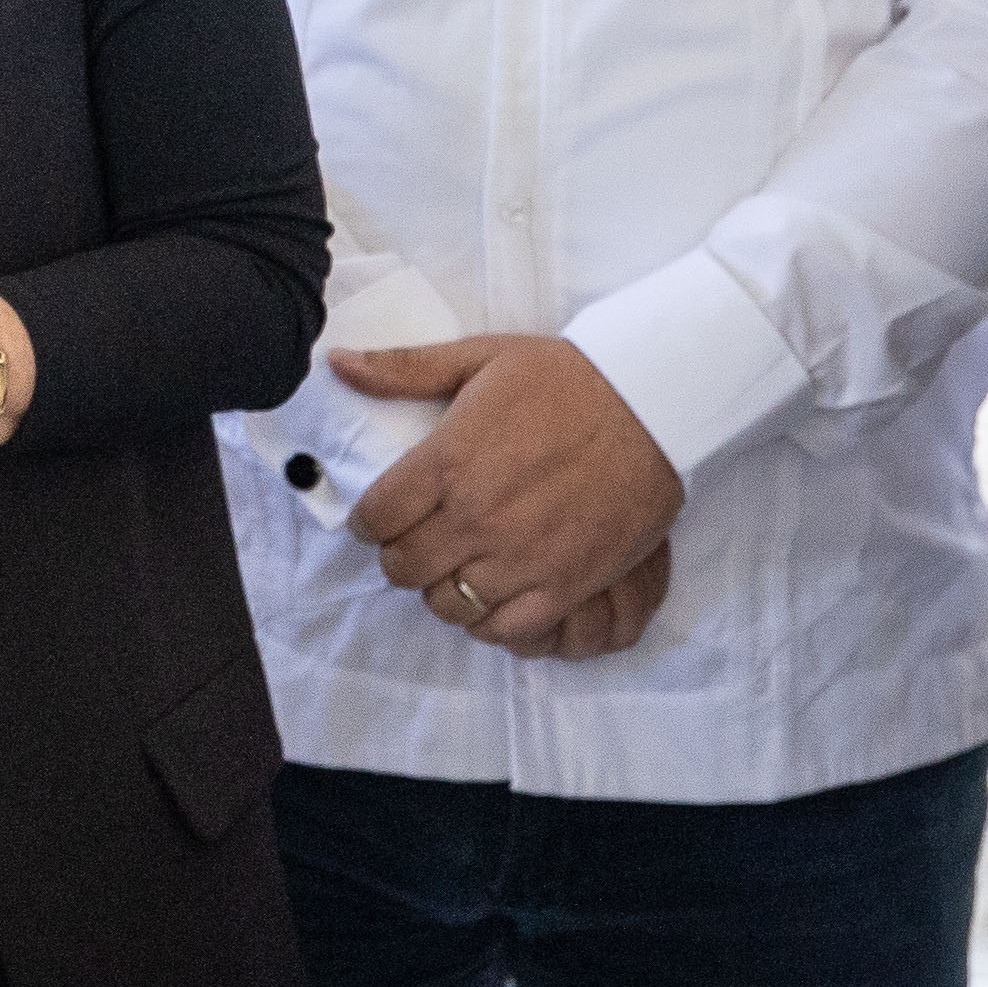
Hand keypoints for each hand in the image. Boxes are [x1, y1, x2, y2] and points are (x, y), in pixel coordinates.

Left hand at [338, 337, 682, 651]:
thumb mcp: (479, 357)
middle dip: (400, 556)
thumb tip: (336, 363)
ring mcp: (521, 557)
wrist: (651, 400)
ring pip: (448, 604)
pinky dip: (489, 620)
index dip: (369, 521)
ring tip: (454, 567)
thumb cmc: (564, 377)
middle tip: (416, 541)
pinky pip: (505, 628)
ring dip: (441, 589)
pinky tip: (492, 595)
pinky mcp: (565, 583)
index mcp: (447, 462)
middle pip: (404, 568)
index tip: (380, 517)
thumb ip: (402, 369)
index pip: (376, 517)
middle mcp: (476, 517)